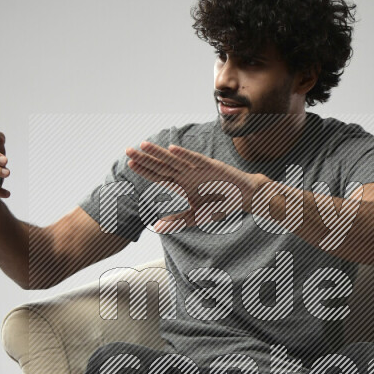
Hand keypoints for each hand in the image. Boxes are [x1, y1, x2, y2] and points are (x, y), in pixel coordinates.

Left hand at [125, 142, 265, 231]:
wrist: (244, 197)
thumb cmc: (220, 204)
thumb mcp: (196, 216)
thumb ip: (177, 220)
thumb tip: (156, 227)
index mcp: (183, 183)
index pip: (160, 175)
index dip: (145, 170)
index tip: (130, 163)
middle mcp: (187, 173)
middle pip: (162, 165)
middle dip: (146, 158)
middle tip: (128, 150)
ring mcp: (198, 169)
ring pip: (175, 159)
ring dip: (160, 153)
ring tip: (144, 145)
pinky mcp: (212, 166)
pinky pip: (195, 159)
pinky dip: (184, 154)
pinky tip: (172, 149)